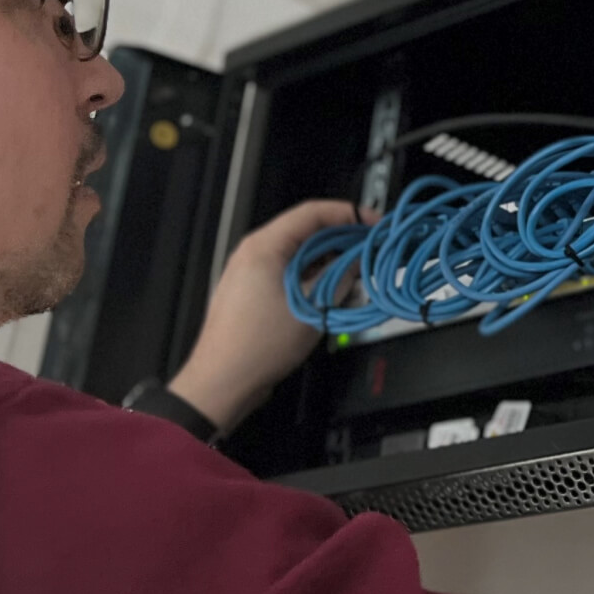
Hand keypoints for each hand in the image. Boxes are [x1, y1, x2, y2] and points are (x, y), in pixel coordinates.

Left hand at [168, 200, 377, 434]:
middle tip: (367, 254)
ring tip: (353, 280)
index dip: (348, 214)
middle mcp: (254, 253)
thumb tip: (356, 264)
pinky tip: (330, 296)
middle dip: (341, 243)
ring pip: (299, 257)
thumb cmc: (254, 347)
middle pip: (306, 234)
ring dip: (328, 265)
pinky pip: (289, 275)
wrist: (223, 380)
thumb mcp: (311, 310)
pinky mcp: (253, 292)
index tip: (371, 223)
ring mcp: (251, 273)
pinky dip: (312, 280)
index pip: (312, 213)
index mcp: (264, 247)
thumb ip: (338, 280)